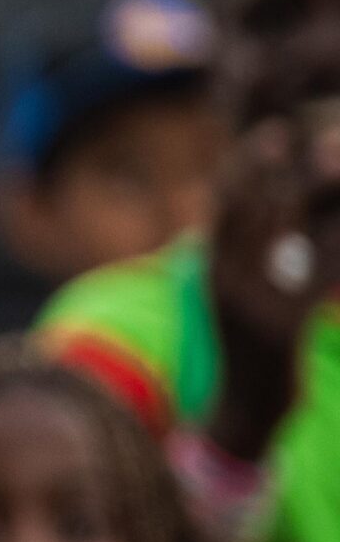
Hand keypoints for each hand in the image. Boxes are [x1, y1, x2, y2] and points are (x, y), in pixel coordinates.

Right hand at [207, 113, 339, 459]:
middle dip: (272, 170)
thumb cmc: (249, 347)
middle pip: (249, 211)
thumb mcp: (232, 297)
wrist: (245, 409)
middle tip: (294, 134)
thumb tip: (243, 208)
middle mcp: (225, 280)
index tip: (272, 132)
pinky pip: (311, 277)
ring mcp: (252, 302)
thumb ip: (238, 255)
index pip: (224, 205)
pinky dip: (333, 249)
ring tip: (327, 164)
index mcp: (213, 270)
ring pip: (279, 236)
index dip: (247, 165)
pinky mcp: (281, 325)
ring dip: (303, 197)